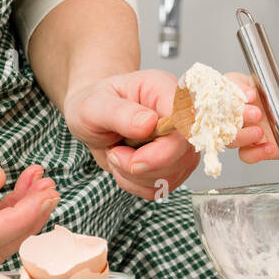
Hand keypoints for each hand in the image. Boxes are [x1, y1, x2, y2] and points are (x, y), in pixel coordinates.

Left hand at [62, 69, 197, 199]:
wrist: (93, 118)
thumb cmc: (95, 105)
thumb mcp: (95, 104)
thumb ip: (119, 113)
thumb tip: (148, 123)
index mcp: (165, 90)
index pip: (184, 123)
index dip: (165, 148)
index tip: (134, 157)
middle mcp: (180, 117)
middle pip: (181, 155)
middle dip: (140, 165)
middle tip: (114, 153)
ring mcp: (181, 144)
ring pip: (170, 176)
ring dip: (134, 176)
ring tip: (117, 154)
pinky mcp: (174, 166)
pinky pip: (159, 189)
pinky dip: (135, 184)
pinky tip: (124, 165)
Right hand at [226, 68, 278, 168]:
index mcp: (249, 87)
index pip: (230, 83)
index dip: (235, 89)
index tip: (251, 95)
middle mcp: (243, 108)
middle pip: (225, 111)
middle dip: (238, 114)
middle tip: (256, 114)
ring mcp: (246, 129)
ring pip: (230, 135)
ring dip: (242, 135)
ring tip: (260, 133)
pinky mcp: (253, 147)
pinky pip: (245, 154)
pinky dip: (255, 153)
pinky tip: (270, 148)